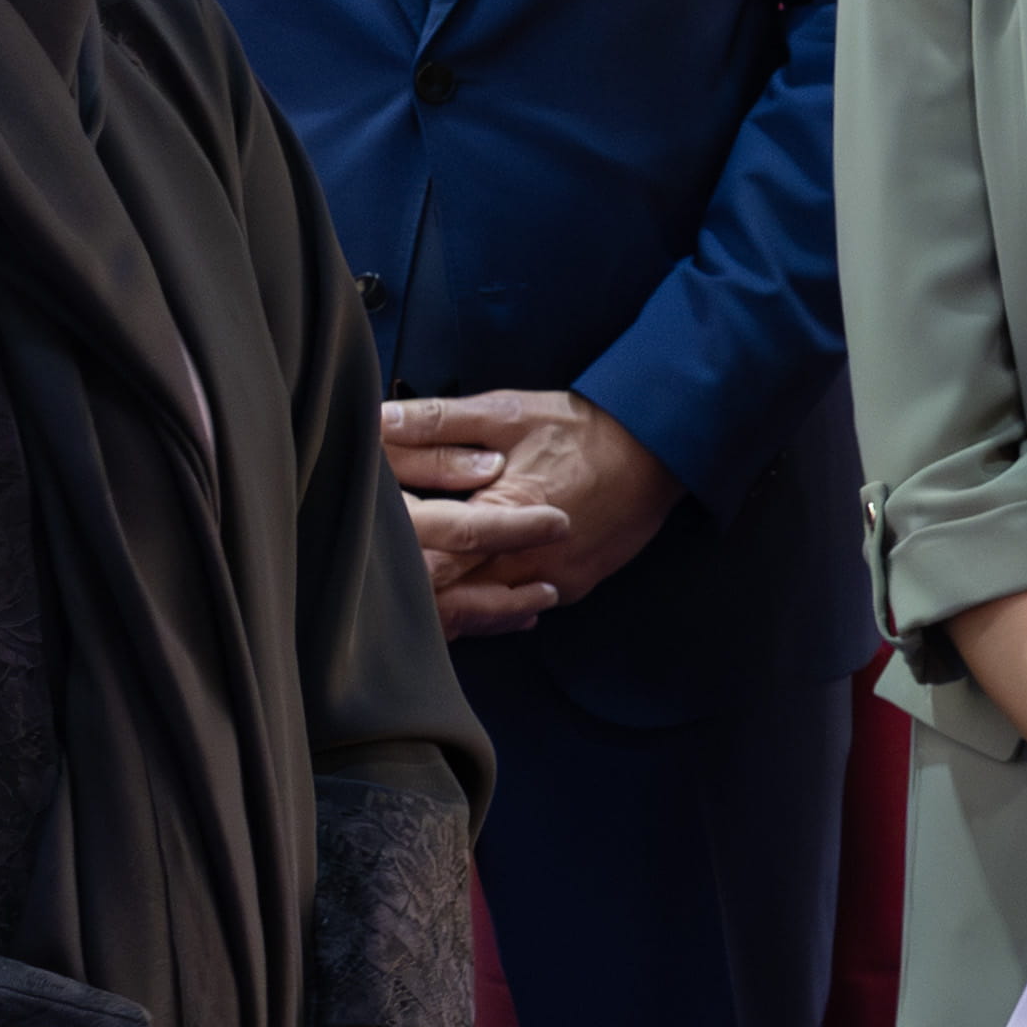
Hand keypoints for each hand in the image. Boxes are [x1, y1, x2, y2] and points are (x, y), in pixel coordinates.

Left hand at [382, 389, 683, 635]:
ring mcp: (554, 580)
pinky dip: (495, 609)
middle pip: (453, 601)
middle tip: (381, 590)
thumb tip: (377, 419)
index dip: (395, 566)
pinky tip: (474, 597)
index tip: (368, 558)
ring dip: (454, 607)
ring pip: (487, 614)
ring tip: (418, 600)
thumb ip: (438, 420)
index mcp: (502, 515)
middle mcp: (528, 560)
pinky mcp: (574, 587)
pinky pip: (523, 610)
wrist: (657, 449)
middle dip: (417, 598)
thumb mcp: (505, 411)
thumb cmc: (580, 428)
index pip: (431, 562)